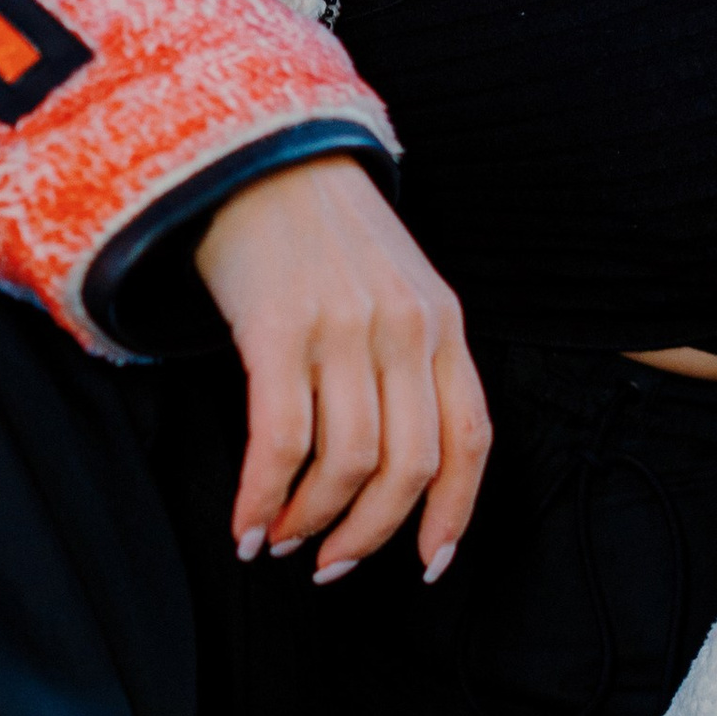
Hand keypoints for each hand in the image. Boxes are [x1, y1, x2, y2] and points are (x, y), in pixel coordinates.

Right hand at [193, 156, 489, 580]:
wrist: (255, 152)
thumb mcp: (393, 285)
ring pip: (346, 464)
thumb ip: (409, 357)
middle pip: (408, 466)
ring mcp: (344, 326)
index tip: (426, 563)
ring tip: (280, 540)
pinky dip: (263, 497)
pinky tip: (246, 523)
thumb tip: (396, 463)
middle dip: (369, 533)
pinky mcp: (280, 328)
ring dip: (311, 521)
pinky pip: (280, 441)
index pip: (470, 438)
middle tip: (330, 563)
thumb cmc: (318, 231)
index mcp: (444, 321)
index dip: (452, 514)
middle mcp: (405, 327)